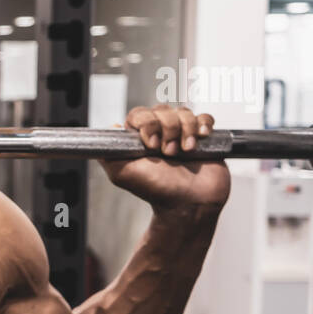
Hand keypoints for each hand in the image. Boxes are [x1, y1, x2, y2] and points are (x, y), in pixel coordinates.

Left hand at [99, 105, 230, 209]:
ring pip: (184, 112)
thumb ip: (108, 153)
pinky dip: (203, 125)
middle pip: (163, 110)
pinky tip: (201, 139)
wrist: (189, 202)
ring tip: (185, 152)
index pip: (140, 114)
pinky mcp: (203, 138)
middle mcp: (160, 133)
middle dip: (168, 129)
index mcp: (140, 139)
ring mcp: (182, 134)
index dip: (147, 124)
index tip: (152, 144)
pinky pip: (204, 117)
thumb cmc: (156, 190)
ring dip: (186, 131)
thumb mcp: (122, 174)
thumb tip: (109, 129)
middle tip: (169, 153)